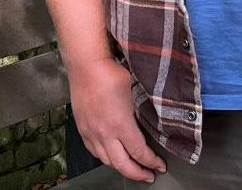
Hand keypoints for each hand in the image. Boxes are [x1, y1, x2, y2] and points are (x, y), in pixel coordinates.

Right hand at [67, 57, 167, 182]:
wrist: (86, 65)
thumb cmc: (110, 73)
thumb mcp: (133, 92)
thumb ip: (139, 111)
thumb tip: (147, 121)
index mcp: (120, 124)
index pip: (139, 152)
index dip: (151, 162)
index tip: (159, 165)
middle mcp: (104, 133)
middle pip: (122, 164)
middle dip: (138, 173)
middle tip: (148, 175)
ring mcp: (91, 132)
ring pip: (106, 161)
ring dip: (121, 167)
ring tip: (131, 168)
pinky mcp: (82, 128)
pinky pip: (93, 151)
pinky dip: (104, 158)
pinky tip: (111, 156)